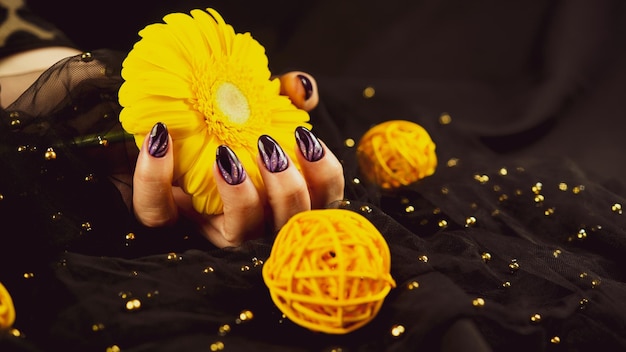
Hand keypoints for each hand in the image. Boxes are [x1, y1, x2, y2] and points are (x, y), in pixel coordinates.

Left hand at [132, 72, 344, 247]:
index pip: (323, 201)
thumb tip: (302, 88)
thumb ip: (285, 96)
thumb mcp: (257, 107)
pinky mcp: (165, 218)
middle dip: (288, 191)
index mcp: (283, 196)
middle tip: (269, 148)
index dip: (325, 176)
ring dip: (241, 198)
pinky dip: (155, 178)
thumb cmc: (223, 125)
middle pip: (288, 227)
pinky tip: (160, 139)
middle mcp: (257, 220)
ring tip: (227, 155)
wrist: (163, 130)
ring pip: (239, 236)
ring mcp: (212, 226)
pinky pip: (159, 214)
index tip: (307, 138)